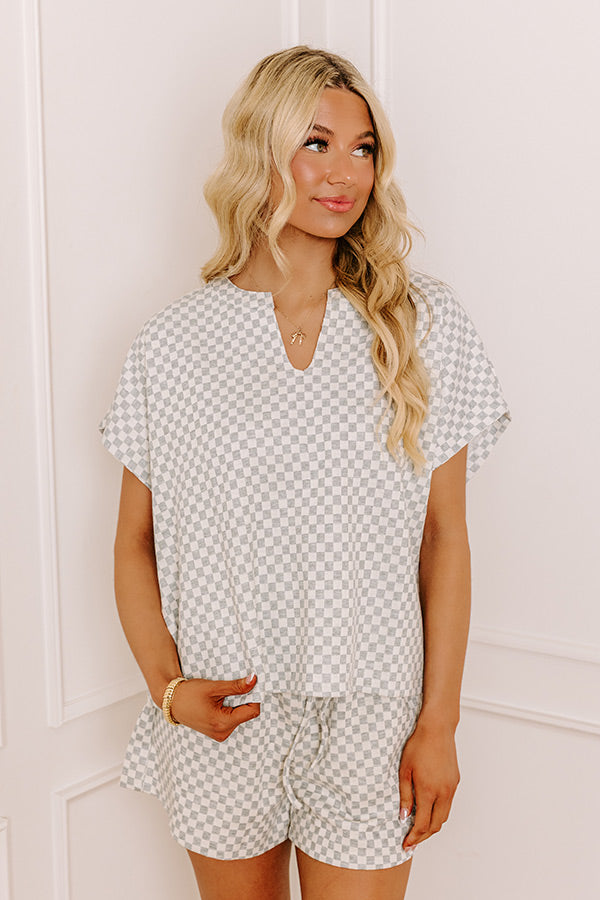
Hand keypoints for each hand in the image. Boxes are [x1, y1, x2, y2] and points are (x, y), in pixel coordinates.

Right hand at [169, 673, 259, 741]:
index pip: (252, 712)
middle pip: (246, 714)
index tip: (248, 684)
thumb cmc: (189, 694)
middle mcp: (222, 733)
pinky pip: (232, 719)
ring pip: (240, 716)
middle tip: (230, 689)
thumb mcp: (214, 687)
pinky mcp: (217, 732)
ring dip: (236, 704)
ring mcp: (219, 734)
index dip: (254, 696)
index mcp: (222, 723)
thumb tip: (254, 680)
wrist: (171, 701)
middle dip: (243, 700)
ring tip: (220, 696)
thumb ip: (236, 686)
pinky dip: (230, 709)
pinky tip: (218, 702)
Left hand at [398, 717, 459, 850]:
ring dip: (432, 826)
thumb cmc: (418, 746)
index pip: (422, 824)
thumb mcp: (404, 770)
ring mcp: (452, 787)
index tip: (405, 844)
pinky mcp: (455, 781)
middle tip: (412, 841)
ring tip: (419, 829)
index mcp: (429, 791)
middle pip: (436, 825)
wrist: (437, 729)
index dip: (413, 837)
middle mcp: (443, 793)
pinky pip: (448, 804)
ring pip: (444, 816)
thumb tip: (403, 817)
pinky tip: (429, 809)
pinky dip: (439, 812)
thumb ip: (405, 795)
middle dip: (423, 836)